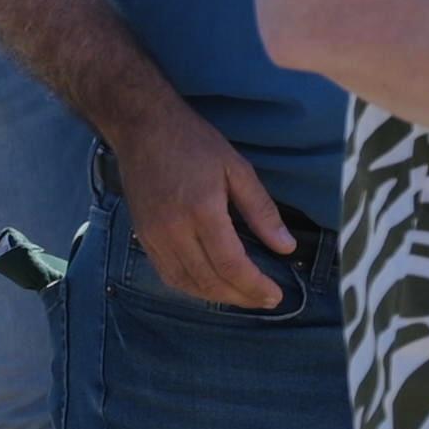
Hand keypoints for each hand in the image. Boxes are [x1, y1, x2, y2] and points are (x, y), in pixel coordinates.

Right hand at [116, 99, 298, 309]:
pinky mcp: (143, 237)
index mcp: (202, 211)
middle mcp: (174, 230)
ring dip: (218, 297)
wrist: (142, 128)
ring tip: (243, 297)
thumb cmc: (194, 143)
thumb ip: (261, 211)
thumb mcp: (236, 169)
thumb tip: (286, 247)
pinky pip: (168, 275)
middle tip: (265, 300)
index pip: (231, 265)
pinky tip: (212, 287)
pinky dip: (192, 287)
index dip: (254, 286)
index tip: (275, 295)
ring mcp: (154, 236)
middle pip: (209, 281)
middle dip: (241, 297)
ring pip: (187, 284)